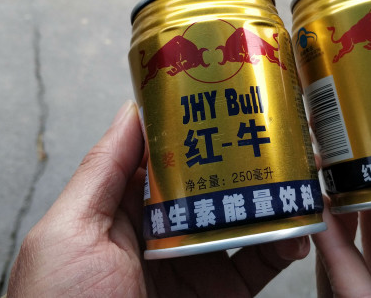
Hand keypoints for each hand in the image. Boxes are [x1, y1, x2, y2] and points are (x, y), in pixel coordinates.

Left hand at [7, 101, 309, 296]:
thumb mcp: (69, 232)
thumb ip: (102, 170)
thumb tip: (133, 108)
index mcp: (125, 207)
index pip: (168, 153)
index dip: (198, 123)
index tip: (229, 93)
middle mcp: (166, 230)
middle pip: (214, 181)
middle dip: (246, 154)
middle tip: (281, 128)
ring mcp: (198, 261)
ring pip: (245, 215)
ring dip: (276, 193)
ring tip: (301, 170)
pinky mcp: (224, 292)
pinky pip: (263, 260)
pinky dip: (287, 240)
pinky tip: (300, 226)